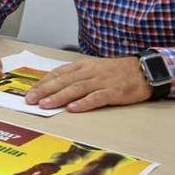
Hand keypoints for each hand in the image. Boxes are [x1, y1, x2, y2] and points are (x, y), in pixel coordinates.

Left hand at [25, 57, 151, 112]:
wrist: (144, 70)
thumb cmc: (117, 71)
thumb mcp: (94, 68)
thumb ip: (77, 76)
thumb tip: (56, 85)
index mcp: (83, 65)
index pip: (58, 73)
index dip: (43, 82)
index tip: (30, 91)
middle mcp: (90, 72)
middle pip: (63, 81)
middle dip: (45, 90)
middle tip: (30, 99)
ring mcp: (101, 81)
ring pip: (76, 89)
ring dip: (59, 97)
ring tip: (45, 105)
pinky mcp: (113, 92)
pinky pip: (96, 98)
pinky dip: (83, 103)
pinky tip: (73, 108)